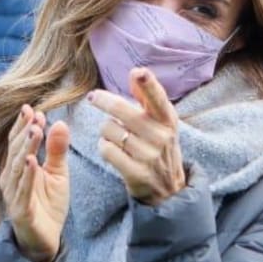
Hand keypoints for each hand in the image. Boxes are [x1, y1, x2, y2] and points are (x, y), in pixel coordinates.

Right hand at [0, 104, 69, 261]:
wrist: (45, 239)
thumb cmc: (48, 204)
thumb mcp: (57, 173)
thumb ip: (57, 150)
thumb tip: (60, 123)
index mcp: (16, 167)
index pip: (17, 142)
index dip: (23, 125)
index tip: (33, 109)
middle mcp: (10, 178)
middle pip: (15, 151)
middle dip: (24, 132)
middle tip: (34, 115)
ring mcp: (13, 194)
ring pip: (18, 167)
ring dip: (25, 148)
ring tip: (34, 131)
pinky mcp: (20, 209)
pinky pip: (23, 190)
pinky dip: (27, 175)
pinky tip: (31, 161)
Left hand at [88, 67, 185, 205]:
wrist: (168, 188)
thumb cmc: (160, 146)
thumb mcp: (162, 123)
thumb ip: (148, 99)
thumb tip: (136, 72)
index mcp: (168, 120)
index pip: (158, 98)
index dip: (148, 84)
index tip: (138, 72)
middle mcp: (161, 136)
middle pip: (121, 109)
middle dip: (102, 100)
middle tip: (93, 98)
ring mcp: (149, 155)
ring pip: (109, 129)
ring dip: (105, 130)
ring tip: (115, 136)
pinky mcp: (136, 172)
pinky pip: (106, 149)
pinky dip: (103, 147)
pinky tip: (111, 150)